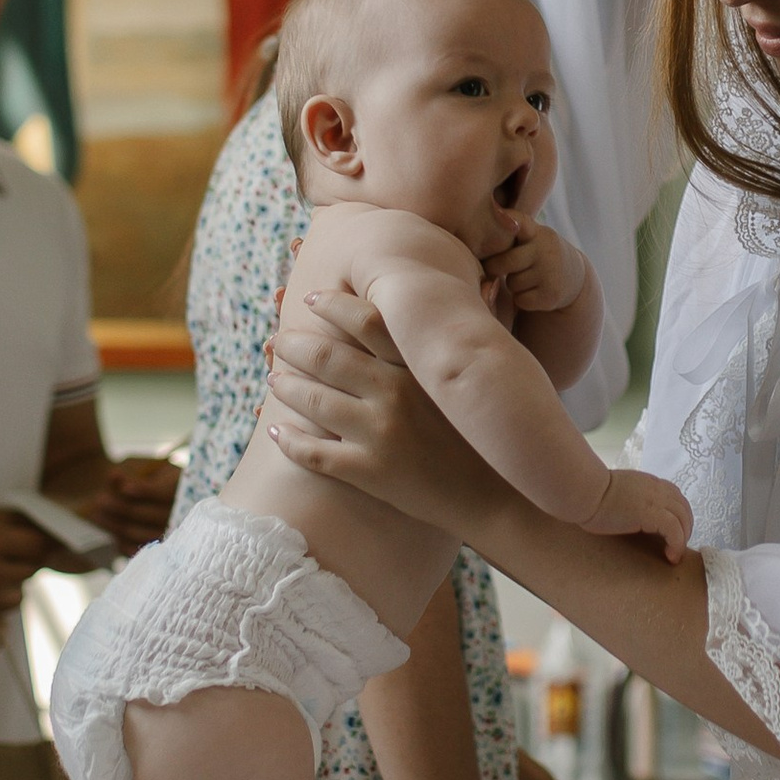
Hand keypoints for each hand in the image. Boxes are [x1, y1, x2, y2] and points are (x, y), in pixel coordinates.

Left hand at [62, 453, 180, 552]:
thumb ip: (129, 471)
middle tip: (98, 500)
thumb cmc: (144, 474)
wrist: (150, 493)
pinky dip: (121, 542)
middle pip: (153, 515)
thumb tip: (114, 477)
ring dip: (116, 526)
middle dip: (123, 508)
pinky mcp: (157, 549)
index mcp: (182, 485)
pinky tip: (108, 530)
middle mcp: (183, 512)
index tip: (125, 488)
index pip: (166, 491)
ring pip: (143, 535)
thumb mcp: (140, 466)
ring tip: (94, 515)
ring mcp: (172, 533)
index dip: (146, 491)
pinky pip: (139, 550)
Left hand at [268, 287, 496, 530]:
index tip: (312, 298)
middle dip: (294, 345)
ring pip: (313, 401)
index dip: (332, 305)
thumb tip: (493, 281)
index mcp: (418, 364)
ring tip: (274, 378)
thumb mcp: (499, 371)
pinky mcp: (369, 473)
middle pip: (327, 357)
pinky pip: (314, 453)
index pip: (364, 319)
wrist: (505, 499)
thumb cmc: (500, 429)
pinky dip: (289, 440)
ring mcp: (378, 434)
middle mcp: (393, 392)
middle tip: (278, 340)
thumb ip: (488, 324)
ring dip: (286, 386)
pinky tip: (276, 431)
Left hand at [485, 222, 588, 326]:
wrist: (573, 276)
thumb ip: (510, 230)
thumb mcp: (532, 236)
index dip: (510, 219)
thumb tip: (480, 224)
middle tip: (497, 268)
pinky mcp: (551, 295)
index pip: (521, 222)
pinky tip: (532, 290)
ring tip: (523, 277)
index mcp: (537, 232)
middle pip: (505, 262)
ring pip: (512, 283)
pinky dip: (521, 299)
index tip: (507, 221)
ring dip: (512, 284)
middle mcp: (545, 250)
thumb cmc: (538, 253)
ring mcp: (550, 273)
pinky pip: (521, 300)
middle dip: (496, 267)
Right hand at [591, 467, 692, 559]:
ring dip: (683, 538)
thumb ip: (633, 499)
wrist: (584, 491)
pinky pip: (675, 530)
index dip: (679, 516)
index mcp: (650, 483)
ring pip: (684, 519)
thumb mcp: (618, 493)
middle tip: (676, 547)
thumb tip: (633, 513)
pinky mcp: (652, 513)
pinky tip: (670, 556)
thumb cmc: (591, 494)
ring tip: (673, 554)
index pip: (676, 498)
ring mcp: (656, 500)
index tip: (673, 533)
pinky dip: (677, 544)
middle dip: (685, 529)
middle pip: (684, 509)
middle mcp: (657, 489)